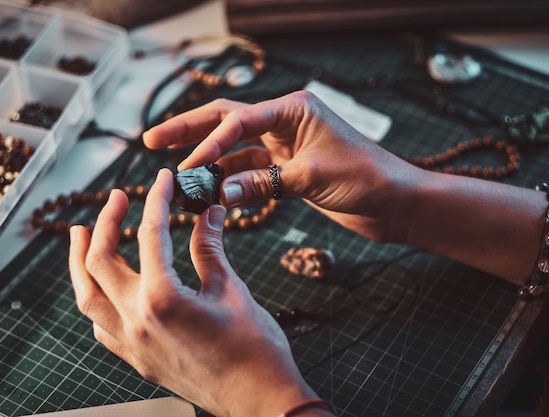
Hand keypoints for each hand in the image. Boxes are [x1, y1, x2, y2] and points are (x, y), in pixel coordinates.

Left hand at [68, 169, 321, 415]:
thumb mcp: (231, 289)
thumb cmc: (254, 348)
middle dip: (105, 223)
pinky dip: (95, 298)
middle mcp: (136, 321)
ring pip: (86, 295)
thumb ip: (211, 248)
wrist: (259, 399)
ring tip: (81, 235)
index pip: (150, 234)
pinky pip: (100, 325)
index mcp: (162, 298)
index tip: (162, 180)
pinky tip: (104, 287)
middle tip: (115, 198)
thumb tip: (209, 213)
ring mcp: (132, 344)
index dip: (156, 199)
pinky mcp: (137, 359)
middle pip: (100, 261)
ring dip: (80, 261)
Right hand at [143, 90, 422, 241]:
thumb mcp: (313, 177)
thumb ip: (266, 184)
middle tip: (153, 141)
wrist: (395, 202)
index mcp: (294, 109)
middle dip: (191, 131)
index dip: (208, 142)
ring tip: (182, 179)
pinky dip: (233, 182)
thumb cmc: (367, 179)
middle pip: (228, 121)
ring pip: (236, 149)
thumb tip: (221, 193)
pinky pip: (252, 172)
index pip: (239, 119)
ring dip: (211, 163)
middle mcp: (286, 122)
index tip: (186, 166)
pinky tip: (215, 193)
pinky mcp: (288, 169)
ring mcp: (285, 145)